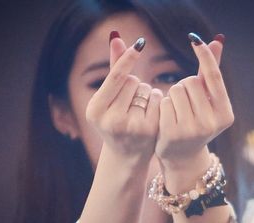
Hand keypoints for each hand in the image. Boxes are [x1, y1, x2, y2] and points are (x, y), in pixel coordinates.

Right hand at [86, 36, 162, 162]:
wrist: (126, 155)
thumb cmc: (115, 122)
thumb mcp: (107, 99)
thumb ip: (113, 69)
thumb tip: (116, 36)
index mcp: (96, 110)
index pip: (116, 78)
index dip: (127, 60)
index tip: (139, 45)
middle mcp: (111, 120)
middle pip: (132, 81)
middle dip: (134, 85)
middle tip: (129, 103)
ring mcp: (131, 127)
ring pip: (146, 89)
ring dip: (146, 93)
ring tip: (138, 110)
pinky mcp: (148, 130)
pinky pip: (157, 100)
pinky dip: (156, 101)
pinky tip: (150, 114)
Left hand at [155, 34, 233, 163]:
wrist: (183, 157)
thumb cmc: (196, 123)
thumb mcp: (209, 102)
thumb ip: (211, 73)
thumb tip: (217, 40)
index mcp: (224, 114)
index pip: (213, 77)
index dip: (204, 57)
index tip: (194, 39)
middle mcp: (211, 123)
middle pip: (190, 82)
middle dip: (184, 86)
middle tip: (185, 102)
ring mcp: (192, 130)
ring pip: (176, 90)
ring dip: (173, 95)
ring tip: (177, 111)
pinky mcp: (173, 133)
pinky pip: (164, 103)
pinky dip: (164, 106)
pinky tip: (167, 118)